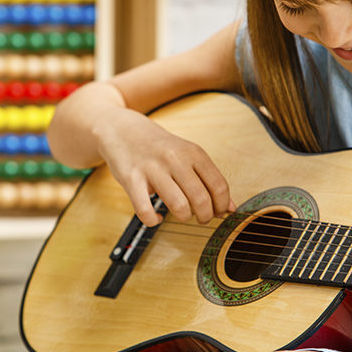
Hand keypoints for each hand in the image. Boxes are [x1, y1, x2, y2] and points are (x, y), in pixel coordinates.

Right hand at [93, 108, 234, 226]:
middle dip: (205, 216)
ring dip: (183, 217)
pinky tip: (156, 218)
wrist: (122, 129)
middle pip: (201, 199)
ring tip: (181, 215)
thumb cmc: (158, 147)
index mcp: (192, 152)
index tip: (218, 212)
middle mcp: (174, 159)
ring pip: (178, 206)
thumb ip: (208, 179)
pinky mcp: (131, 180)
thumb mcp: (187, 155)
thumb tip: (230, 208)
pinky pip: (146, 211)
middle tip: (201, 218)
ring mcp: (152, 169)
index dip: (222, 205)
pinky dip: (153, 221)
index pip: (219, 185)